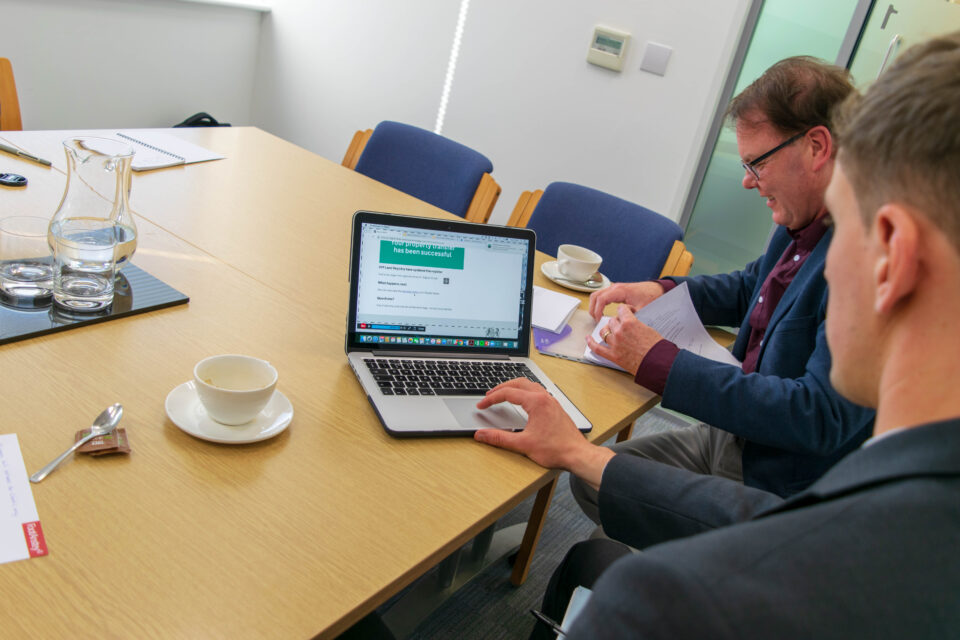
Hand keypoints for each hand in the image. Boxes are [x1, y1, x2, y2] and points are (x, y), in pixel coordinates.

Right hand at [474, 379, 612, 486]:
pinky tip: (523, 401)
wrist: (578, 455)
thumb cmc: (556, 449)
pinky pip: (538, 392)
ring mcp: (552, 402)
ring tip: (503, 394)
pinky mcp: (555, 408)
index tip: (482, 405)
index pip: (508, 393)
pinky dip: (525, 392)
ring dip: (514, 387)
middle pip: (519, 383)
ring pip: (530, 385)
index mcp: (536, 402)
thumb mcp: (523, 444)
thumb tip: (482, 435)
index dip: (492, 399)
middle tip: (489, 395)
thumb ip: (499, 438)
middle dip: (502, 387)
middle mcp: (545, 398)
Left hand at [587, 304, 664, 374]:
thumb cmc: (656, 347)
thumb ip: (636, 323)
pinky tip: (588, 339)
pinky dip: (591, 343)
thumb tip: (632, 322)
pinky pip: (597, 348)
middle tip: (623, 325)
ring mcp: (614, 344)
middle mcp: (619, 332)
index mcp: (629, 323)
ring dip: (607, 330)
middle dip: (617, 322)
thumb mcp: (648, 329)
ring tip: (611, 331)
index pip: (621, 310)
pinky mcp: (612, 355)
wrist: (657, 363)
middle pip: (612, 321)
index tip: (625, 312)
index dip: (624, 311)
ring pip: (604, 331)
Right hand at [588, 281, 664, 320]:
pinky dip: (599, 303)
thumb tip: (618, 323)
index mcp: (620, 290)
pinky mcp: (616, 290)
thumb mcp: (641, 309)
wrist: (656, 290)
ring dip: (594, 306)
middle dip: (593, 309)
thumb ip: (630, 316)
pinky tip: (602, 312)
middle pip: (595, 296)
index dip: (598, 310)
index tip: (599, 320)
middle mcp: (615, 287)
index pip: (601, 299)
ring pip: (597, 294)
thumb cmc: (650, 297)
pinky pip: (602, 295)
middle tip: (596, 320)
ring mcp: (615, 288)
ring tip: (598, 317)